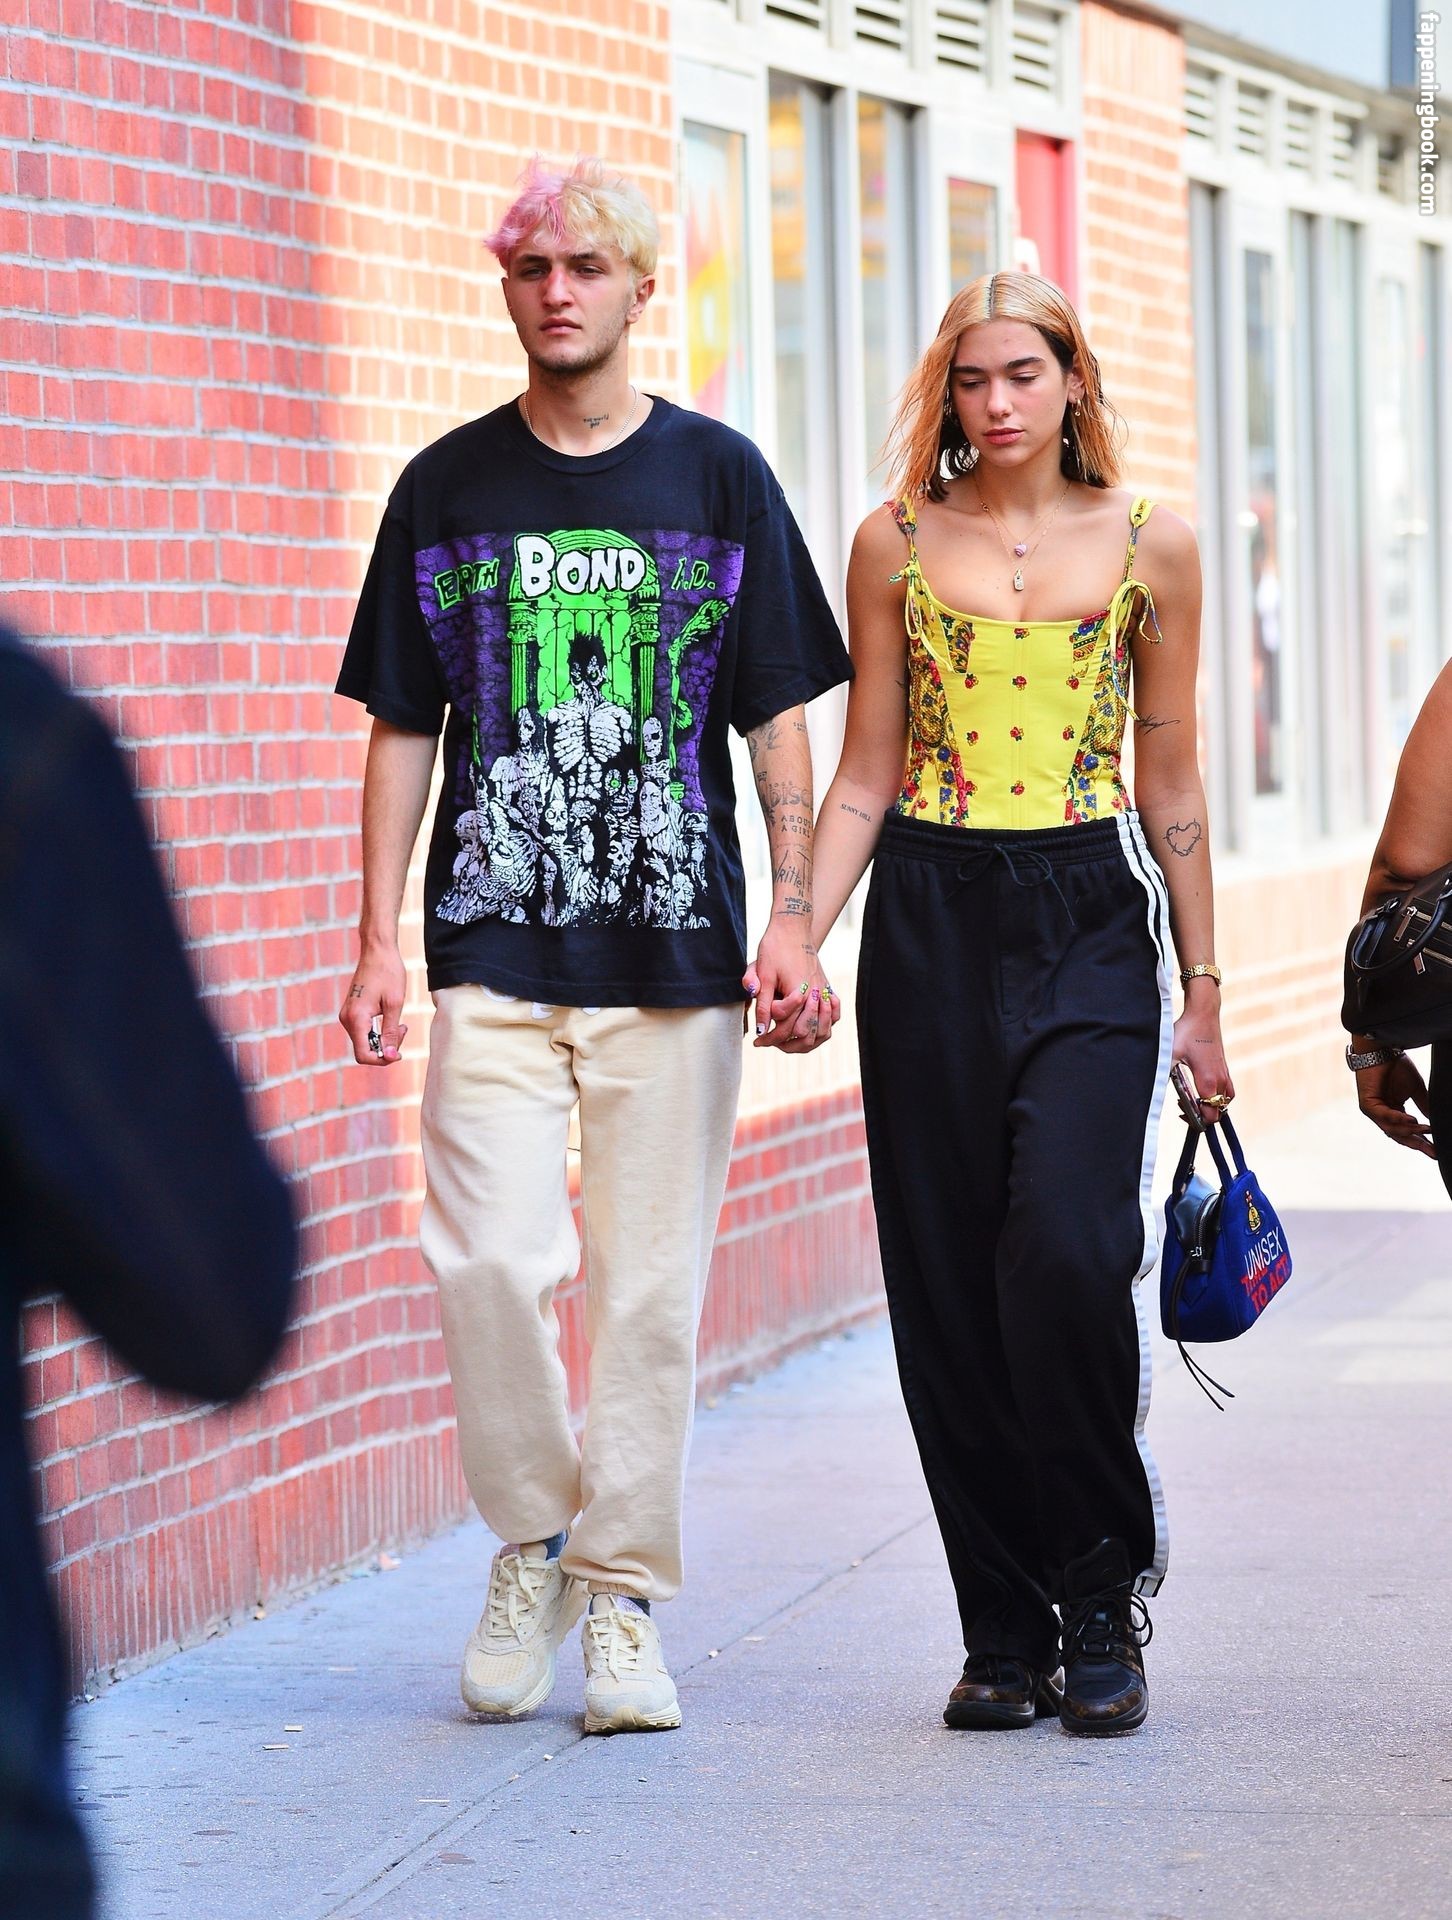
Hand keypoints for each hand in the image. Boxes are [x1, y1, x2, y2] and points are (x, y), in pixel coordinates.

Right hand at [339, 942, 408, 1064]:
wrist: (378, 951)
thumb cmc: (388, 973)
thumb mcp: (394, 1004)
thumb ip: (391, 1032)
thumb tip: (390, 1056)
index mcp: (356, 1018)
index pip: (363, 1055)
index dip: (382, 1060)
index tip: (398, 1052)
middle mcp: (347, 1019)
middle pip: (364, 1050)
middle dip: (385, 1047)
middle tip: (403, 1029)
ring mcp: (347, 1015)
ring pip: (364, 1041)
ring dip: (383, 1039)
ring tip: (400, 1024)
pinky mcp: (352, 1011)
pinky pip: (363, 1031)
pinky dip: (378, 1031)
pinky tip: (391, 1018)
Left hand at [742, 921, 838, 1052]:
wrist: (793, 928)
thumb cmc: (775, 949)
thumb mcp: (763, 975)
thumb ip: (763, 1005)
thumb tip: (761, 1030)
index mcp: (800, 992)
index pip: (787, 1028)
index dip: (770, 1038)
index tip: (757, 1040)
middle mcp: (816, 994)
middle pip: (806, 1034)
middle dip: (785, 1043)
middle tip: (768, 1042)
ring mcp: (825, 992)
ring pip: (823, 1030)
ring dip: (805, 1041)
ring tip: (786, 1042)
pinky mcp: (827, 989)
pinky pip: (832, 1017)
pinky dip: (822, 1028)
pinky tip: (807, 1030)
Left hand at [1171, 997, 1233, 1125]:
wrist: (1203, 1014)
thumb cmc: (1186, 1033)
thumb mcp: (1169, 1054)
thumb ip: (1162, 1074)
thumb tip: (1152, 1090)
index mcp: (1207, 1081)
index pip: (1210, 1115)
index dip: (1196, 1121)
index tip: (1182, 1112)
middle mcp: (1220, 1080)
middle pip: (1218, 1112)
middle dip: (1202, 1115)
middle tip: (1183, 1106)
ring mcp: (1225, 1074)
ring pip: (1225, 1102)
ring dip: (1211, 1106)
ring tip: (1194, 1099)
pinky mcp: (1225, 1068)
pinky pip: (1228, 1091)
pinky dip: (1218, 1096)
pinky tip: (1203, 1089)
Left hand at [1355, 1052, 1435, 1157]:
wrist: (1381, 1050)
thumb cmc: (1396, 1067)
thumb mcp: (1416, 1090)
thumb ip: (1424, 1106)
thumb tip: (1435, 1122)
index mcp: (1393, 1113)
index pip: (1408, 1132)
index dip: (1422, 1142)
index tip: (1436, 1151)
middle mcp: (1382, 1115)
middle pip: (1400, 1136)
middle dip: (1418, 1144)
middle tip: (1433, 1152)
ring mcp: (1373, 1111)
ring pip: (1392, 1129)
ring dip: (1411, 1131)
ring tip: (1427, 1131)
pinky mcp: (1367, 1104)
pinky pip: (1384, 1116)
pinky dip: (1398, 1119)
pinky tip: (1412, 1120)